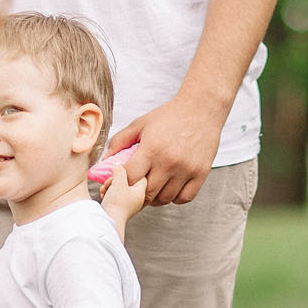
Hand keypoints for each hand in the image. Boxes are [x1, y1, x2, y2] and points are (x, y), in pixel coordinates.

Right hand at [101, 168, 148, 234]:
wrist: (108, 221)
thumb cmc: (116, 203)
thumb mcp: (119, 183)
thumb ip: (119, 170)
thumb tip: (117, 164)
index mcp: (141, 192)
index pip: (141, 176)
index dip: (130, 172)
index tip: (120, 172)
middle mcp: (137, 198)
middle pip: (128, 181)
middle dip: (116, 179)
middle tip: (109, 182)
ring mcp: (128, 203)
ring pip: (120, 188)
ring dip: (110, 186)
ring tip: (105, 190)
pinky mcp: (119, 207)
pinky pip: (115, 195)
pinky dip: (109, 193)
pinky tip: (103, 194)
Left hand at [109, 93, 227, 207]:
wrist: (201, 108)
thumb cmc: (169, 116)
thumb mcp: (141, 124)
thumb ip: (120, 141)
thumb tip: (106, 161)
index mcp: (151, 149)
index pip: (130, 178)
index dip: (120, 184)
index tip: (119, 183)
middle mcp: (169, 162)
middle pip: (146, 194)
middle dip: (137, 194)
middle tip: (135, 189)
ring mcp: (186, 170)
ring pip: (165, 199)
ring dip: (155, 198)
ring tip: (152, 187)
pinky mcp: (200, 173)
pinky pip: (184, 198)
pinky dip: (175, 197)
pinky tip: (170, 187)